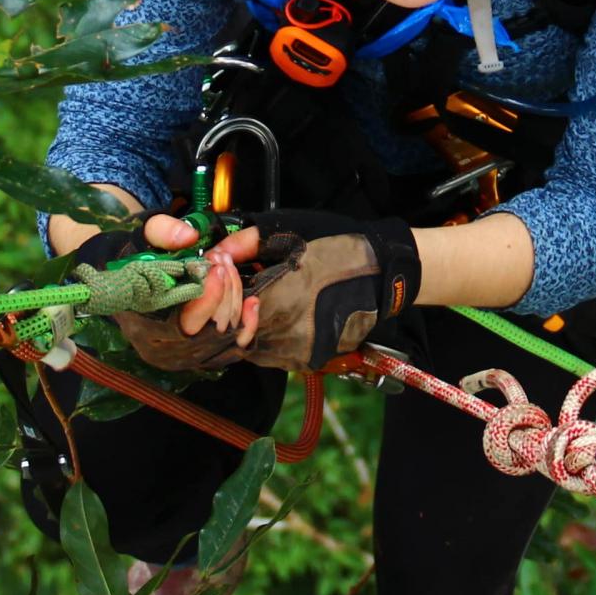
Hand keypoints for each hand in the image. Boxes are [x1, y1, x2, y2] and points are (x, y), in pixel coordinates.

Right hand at [98, 212, 243, 373]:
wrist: (132, 279)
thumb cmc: (135, 261)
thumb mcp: (139, 240)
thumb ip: (160, 232)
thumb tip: (187, 236)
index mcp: (145, 326)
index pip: (183, 325)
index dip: (206, 300)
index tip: (215, 268)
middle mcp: (166, 348)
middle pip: (210, 332)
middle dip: (224, 293)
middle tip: (223, 260)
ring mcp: (187, 353)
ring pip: (225, 335)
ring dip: (233, 298)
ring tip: (227, 265)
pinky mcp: (205, 351)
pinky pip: (235, 346)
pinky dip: (247, 324)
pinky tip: (251, 301)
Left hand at [224, 210, 423, 370]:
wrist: (384, 272)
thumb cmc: (337, 246)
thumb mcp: (289, 233)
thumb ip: (244, 243)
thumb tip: (211, 253)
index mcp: (279, 300)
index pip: (225, 311)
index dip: (219, 292)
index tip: (226, 274)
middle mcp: (286, 335)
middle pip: (233, 333)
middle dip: (229, 310)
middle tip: (239, 288)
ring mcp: (297, 353)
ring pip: (250, 348)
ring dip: (245, 326)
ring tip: (258, 299)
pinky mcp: (308, 360)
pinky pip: (272, 354)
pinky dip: (265, 337)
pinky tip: (276, 313)